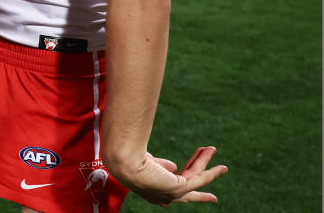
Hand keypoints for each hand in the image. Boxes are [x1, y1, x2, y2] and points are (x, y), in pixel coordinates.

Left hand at [112, 147, 226, 205]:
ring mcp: (171, 194)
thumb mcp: (147, 162)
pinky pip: (200, 179)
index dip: (183, 181)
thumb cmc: (128, 158)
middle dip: (202, 180)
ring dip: (204, 161)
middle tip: (217, 181)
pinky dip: (212, 172)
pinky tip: (221, 166)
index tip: (192, 183)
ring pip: (194, 177)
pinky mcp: (179, 188)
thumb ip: (161, 165)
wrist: (124, 161)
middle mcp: (163, 195)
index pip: (172, 186)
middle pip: (188, 187)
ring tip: (212, 148)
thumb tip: (174, 166)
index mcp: (153, 190)